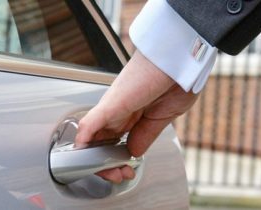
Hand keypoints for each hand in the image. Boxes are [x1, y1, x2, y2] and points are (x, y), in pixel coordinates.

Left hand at [75, 50, 197, 182]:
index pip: (115, 142)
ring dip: (95, 157)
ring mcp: (114, 108)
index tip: (126, 171)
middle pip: (101, 141)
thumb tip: (133, 152)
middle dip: (105, 162)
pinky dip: (83, 138)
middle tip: (117, 175)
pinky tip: (79, 152)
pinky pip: (90, 122)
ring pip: (92, 135)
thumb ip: (146, 135)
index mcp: (133, 115)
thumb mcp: (163, 118)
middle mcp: (120, 112)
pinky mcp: (112, 104)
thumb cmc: (176, 81)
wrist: (180, 61)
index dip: (117, 160)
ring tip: (104, 171)